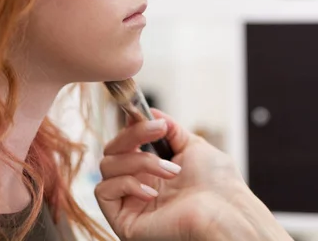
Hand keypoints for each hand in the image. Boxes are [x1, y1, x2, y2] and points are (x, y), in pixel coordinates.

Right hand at [94, 109, 291, 240]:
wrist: (229, 217)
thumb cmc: (220, 188)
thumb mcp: (194, 147)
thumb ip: (170, 129)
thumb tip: (150, 112)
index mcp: (152, 171)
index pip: (124, 142)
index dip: (131, 127)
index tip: (144, 116)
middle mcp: (138, 185)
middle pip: (111, 149)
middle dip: (133, 136)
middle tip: (158, 132)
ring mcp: (130, 203)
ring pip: (107, 165)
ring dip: (139, 161)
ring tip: (171, 171)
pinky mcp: (123, 221)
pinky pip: (104, 190)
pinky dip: (127, 184)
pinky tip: (152, 193)